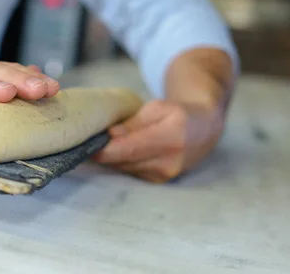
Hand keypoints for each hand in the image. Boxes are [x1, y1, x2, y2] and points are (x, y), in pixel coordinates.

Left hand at [92, 100, 224, 182]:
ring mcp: (166, 175)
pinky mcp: (160, 181)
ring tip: (100, 144)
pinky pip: (132, 171)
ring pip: (125, 168)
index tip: (86, 145)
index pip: (130, 148)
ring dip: (112, 158)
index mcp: (171, 137)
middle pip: (124, 161)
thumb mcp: (157, 108)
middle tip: (85, 142)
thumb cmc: (179, 113)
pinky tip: (118, 151)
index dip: (105, 149)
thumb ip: (133, 123)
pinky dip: (123, 162)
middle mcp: (169, 162)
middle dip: (103, 153)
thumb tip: (109, 134)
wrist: (204, 129)